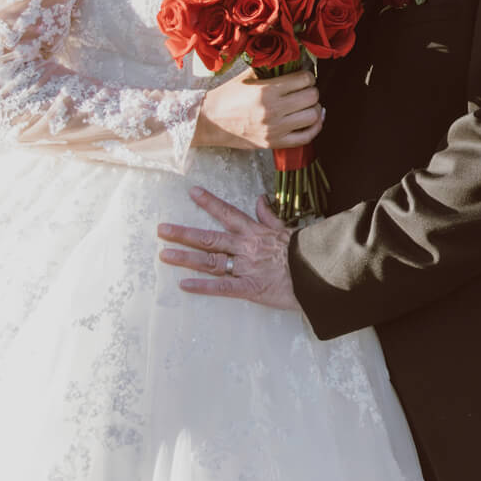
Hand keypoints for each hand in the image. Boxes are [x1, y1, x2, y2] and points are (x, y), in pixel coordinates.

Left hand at [158, 187, 299, 310]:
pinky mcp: (250, 288)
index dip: (209, 202)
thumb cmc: (304, 251)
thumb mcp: (286, 229)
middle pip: (209, 238)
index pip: (228, 213)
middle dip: (184, 233)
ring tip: (164, 254)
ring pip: (210, 261)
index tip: (192, 192)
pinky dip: (203, 286)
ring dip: (186, 258)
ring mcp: (246, 268)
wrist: (319, 272)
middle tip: (161, 229)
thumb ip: (269, 216)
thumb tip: (260, 198)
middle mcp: (246, 247)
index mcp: (255, 232)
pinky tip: (184, 285)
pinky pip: (223, 287)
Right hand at [193, 68, 321, 150]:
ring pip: (312, 116)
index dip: (307, 76)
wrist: (210, 122)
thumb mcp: (247, 77)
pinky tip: (313, 119)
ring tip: (308, 104)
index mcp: (267, 90)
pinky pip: (306, 137)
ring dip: (314, 108)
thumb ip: (270, 69)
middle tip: (306, 89)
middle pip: (311, 97)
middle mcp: (273, 110)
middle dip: (312, 90)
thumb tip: (292, 61)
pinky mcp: (274, 143)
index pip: (304, 79)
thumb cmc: (226, 97)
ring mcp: (275, 129)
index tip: (304, 77)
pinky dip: (314, 127)